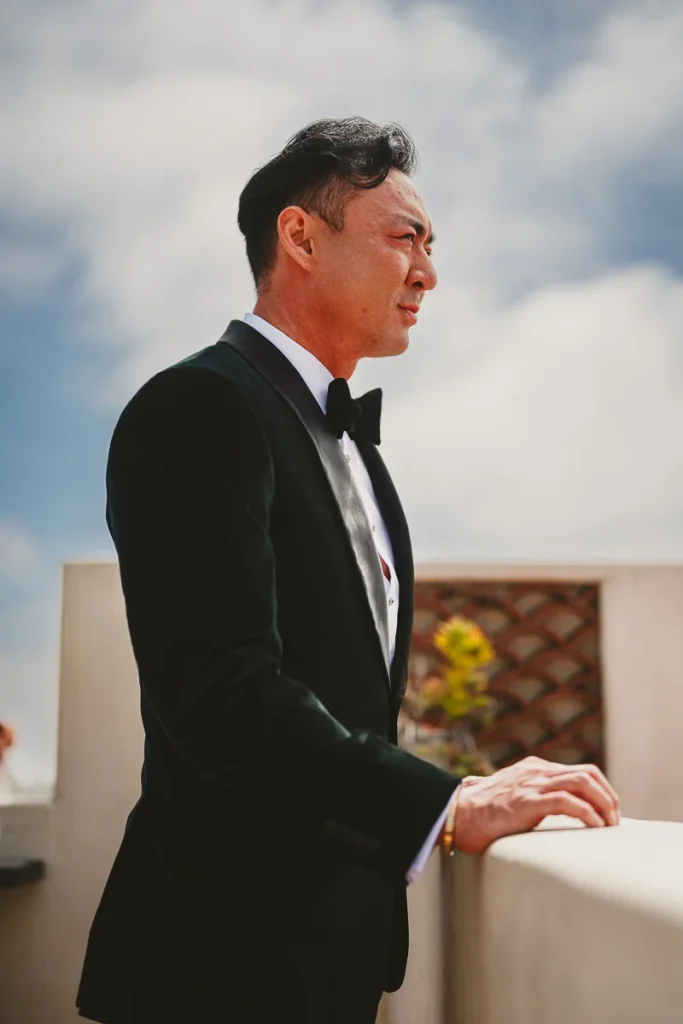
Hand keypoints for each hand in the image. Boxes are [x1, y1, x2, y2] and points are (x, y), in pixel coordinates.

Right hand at [453, 756, 619, 854]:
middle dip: (608, 796)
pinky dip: (587, 814)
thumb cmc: (482, 813)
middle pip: (587, 773)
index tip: (608, 811)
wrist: (457, 814)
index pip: (580, 770)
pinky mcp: (527, 801)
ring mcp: (532, 784)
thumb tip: (555, 813)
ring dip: (603, 804)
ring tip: (609, 825)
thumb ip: (533, 797)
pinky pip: (567, 802)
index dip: (601, 790)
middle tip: (614, 820)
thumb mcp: (513, 796)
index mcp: (534, 768)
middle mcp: (536, 771)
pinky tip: (593, 827)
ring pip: (582, 783)